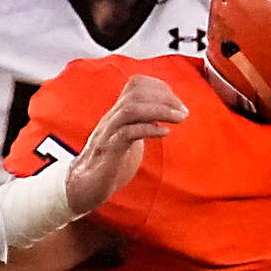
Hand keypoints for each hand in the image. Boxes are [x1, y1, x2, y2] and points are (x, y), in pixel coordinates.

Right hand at [65, 76, 187, 216]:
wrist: (87, 186)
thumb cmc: (112, 163)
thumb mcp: (132, 139)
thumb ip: (144, 125)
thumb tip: (164, 118)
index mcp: (119, 114)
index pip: (136, 84)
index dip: (160, 88)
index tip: (178, 104)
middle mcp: (113, 118)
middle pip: (135, 92)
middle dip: (164, 98)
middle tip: (184, 112)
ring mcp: (109, 133)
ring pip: (131, 109)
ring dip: (160, 110)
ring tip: (180, 118)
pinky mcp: (110, 152)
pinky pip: (127, 133)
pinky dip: (149, 129)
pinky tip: (164, 132)